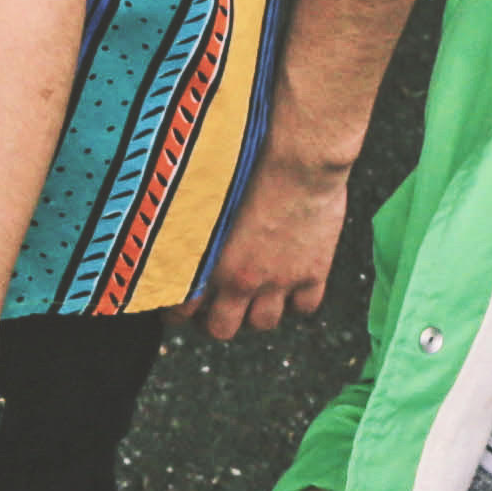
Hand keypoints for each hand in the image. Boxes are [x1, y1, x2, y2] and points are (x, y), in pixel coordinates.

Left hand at [191, 139, 356, 340]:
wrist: (300, 162)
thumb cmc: (248, 166)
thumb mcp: (207, 200)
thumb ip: (193, 230)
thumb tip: (180, 239)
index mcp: (210, 262)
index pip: (184, 308)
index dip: (178, 312)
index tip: (177, 308)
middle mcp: (244, 279)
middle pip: (223, 328)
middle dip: (215, 321)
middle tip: (214, 309)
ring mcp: (281, 280)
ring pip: (263, 323)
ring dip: (255, 314)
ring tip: (252, 299)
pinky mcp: (314, 273)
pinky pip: (304, 308)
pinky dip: (296, 302)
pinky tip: (289, 287)